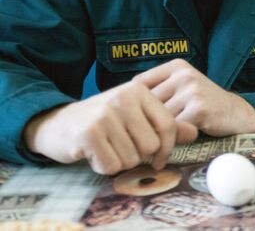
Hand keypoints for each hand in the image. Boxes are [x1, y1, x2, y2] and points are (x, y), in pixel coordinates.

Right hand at [24, 80, 197, 174]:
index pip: (168, 125)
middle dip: (138, 155)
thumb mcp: (136, 117)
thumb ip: (164, 125)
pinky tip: (94, 153)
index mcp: (138, 90)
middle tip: (121, 147)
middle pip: (151, 146)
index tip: (159, 159)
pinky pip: (112, 166)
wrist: (58, 124)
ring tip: (107, 147)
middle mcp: (123, 97)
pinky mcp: (89, 133)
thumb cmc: (103, 122)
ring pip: (132, 159)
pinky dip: (104, 166)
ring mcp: (105, 114)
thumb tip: (194, 132)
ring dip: (120, 161)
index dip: (168, 148)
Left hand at [133, 59, 254, 136]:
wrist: (239, 115)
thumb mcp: (184, 89)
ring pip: (158, 117)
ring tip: (152, 146)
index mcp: (176, 66)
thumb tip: (121, 108)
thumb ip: (161, 92)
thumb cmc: (206, 106)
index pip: (139, 84)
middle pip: (146, 102)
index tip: (129, 121)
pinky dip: (170, 140)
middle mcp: (183, 74)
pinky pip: (173, 128)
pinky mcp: (198, 109)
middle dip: (142, 122)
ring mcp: (192, 90)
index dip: (133, 105)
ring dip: (155, 133)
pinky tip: (169, 148)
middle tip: (136, 140)